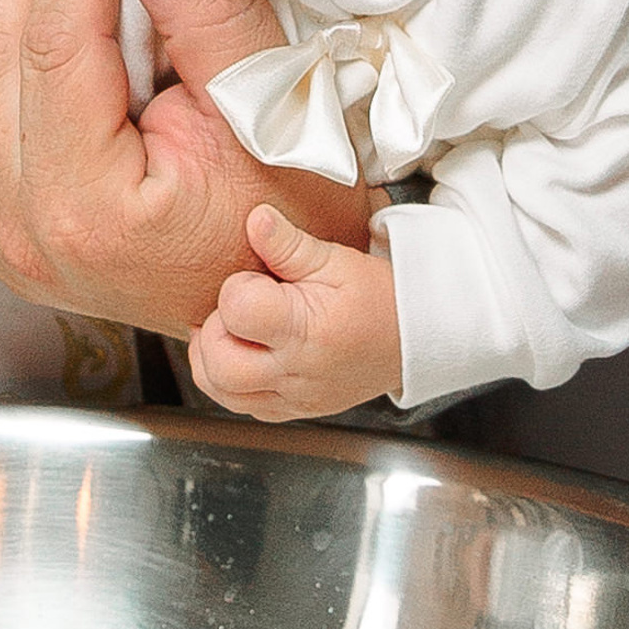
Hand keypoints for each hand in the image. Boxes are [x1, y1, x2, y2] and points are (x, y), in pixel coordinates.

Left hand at [188, 207, 403, 419]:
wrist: (417, 339)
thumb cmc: (380, 299)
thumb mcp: (336, 261)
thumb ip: (288, 243)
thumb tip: (256, 219)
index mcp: (306, 331)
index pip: (238, 309)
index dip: (237, 288)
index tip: (258, 281)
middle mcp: (296, 372)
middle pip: (218, 365)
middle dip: (214, 331)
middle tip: (238, 311)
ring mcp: (293, 397)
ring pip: (221, 392)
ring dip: (212, 360)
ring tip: (233, 332)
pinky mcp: (292, 409)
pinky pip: (242, 406)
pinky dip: (230, 383)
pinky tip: (245, 355)